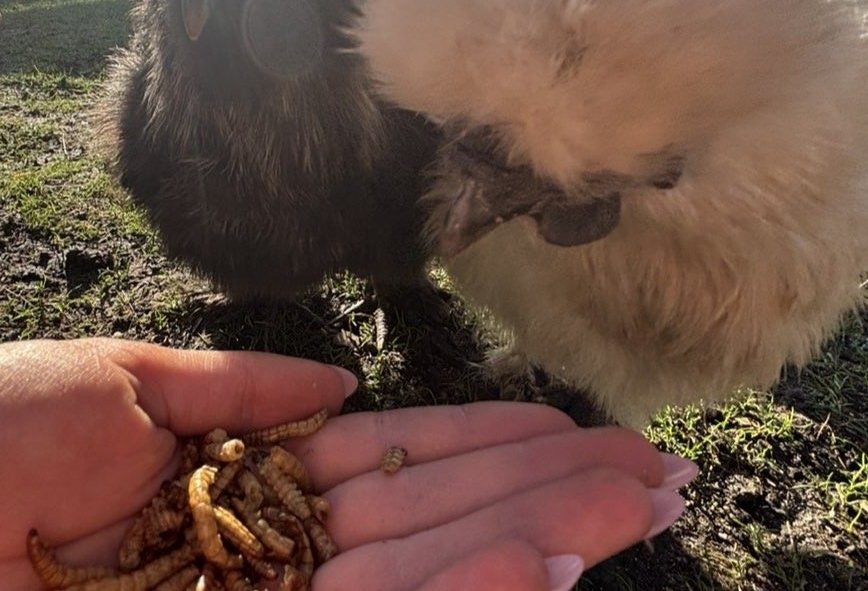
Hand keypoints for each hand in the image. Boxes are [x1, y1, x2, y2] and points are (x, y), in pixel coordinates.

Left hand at [0, 339, 694, 590]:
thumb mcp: (125, 389)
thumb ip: (241, 390)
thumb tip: (347, 382)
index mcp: (256, 487)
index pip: (404, 463)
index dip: (495, 446)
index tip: (579, 428)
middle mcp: (281, 556)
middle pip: (438, 520)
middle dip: (548, 493)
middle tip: (654, 473)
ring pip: (428, 573)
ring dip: (533, 542)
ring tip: (627, 508)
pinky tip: (539, 561)